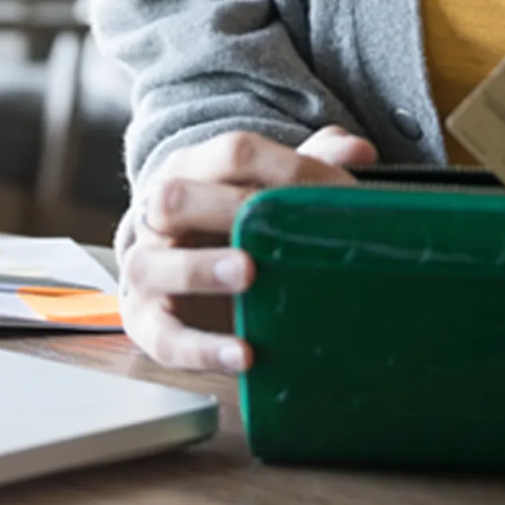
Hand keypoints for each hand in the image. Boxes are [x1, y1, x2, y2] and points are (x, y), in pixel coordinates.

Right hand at [117, 126, 373, 372]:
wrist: (180, 281)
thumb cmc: (231, 228)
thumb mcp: (268, 193)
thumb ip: (310, 166)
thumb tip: (358, 150)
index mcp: (192, 174)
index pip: (231, 153)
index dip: (283, 165)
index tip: (331, 188)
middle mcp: (158, 219)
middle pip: (173, 199)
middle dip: (223, 208)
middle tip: (271, 225)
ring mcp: (147, 271)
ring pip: (151, 265)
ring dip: (199, 269)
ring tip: (247, 275)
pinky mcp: (147, 324)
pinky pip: (164, 337)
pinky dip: (202, 348)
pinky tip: (243, 354)